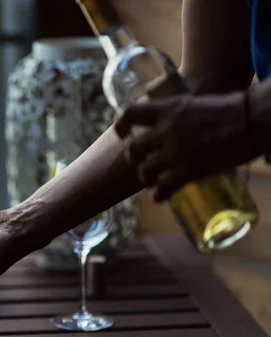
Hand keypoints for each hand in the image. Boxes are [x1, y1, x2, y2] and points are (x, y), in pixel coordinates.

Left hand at [115, 92, 257, 201]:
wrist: (251, 120)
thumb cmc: (230, 109)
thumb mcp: (194, 104)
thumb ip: (176, 115)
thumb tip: (168, 123)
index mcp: (168, 110)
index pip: (131, 113)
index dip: (121, 124)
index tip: (120, 133)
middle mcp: (166, 131)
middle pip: (134, 149)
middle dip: (134, 158)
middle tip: (140, 162)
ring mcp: (176, 152)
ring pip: (145, 171)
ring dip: (146, 178)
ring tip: (152, 181)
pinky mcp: (188, 170)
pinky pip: (164, 188)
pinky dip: (160, 195)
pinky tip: (162, 197)